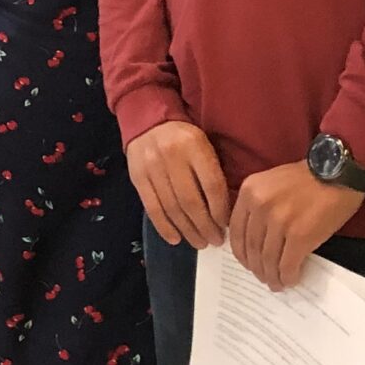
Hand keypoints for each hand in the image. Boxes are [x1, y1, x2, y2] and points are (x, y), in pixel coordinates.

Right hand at [126, 120, 230, 249]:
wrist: (148, 121)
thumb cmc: (184, 138)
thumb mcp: (204, 146)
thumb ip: (213, 172)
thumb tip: (226, 211)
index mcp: (195, 146)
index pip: (212, 185)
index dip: (221, 210)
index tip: (226, 226)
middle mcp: (172, 156)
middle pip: (191, 200)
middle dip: (205, 226)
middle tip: (215, 241)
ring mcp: (152, 167)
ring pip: (172, 207)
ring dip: (187, 230)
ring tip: (200, 243)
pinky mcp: (138, 177)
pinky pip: (152, 207)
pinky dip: (164, 227)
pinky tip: (175, 239)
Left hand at [228, 164, 364, 290]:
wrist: (339, 170)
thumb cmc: (308, 176)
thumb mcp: (271, 182)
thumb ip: (258, 204)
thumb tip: (256, 237)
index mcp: (249, 192)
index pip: (236, 230)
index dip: (241, 252)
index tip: (247, 263)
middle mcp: (259, 206)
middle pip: (251, 247)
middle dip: (256, 268)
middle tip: (263, 277)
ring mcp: (279, 221)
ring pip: (268, 258)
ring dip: (271, 276)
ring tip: (276, 283)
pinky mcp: (300, 235)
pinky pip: (288, 263)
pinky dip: (288, 276)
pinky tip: (291, 280)